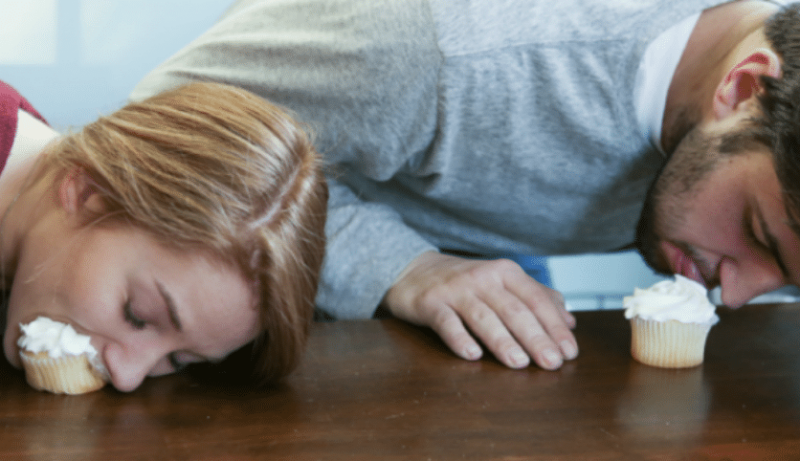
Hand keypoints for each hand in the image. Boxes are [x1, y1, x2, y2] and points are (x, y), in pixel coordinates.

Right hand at [381, 251, 577, 369]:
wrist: (413, 270)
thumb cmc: (465, 282)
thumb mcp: (502, 282)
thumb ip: (536, 296)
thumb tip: (570, 321)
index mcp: (505, 272)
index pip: (535, 299)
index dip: (554, 325)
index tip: (569, 351)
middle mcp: (482, 278)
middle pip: (513, 310)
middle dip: (535, 338)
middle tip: (552, 363)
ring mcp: (455, 290)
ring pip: (483, 317)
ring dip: (502, 341)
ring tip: (518, 363)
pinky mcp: (431, 304)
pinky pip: (447, 323)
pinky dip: (460, 339)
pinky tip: (472, 356)